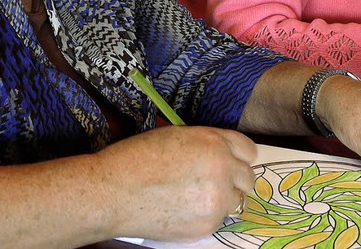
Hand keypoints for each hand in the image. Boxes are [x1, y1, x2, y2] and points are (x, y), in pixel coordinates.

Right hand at [97, 126, 256, 240]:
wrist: (113, 192)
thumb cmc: (137, 158)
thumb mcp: (177, 135)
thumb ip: (206, 143)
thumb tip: (222, 154)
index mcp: (214, 141)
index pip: (248, 150)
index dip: (238, 157)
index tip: (231, 163)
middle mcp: (222, 168)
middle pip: (247, 177)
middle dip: (233, 180)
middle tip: (211, 183)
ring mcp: (217, 199)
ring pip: (236, 201)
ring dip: (223, 199)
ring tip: (195, 197)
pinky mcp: (207, 224)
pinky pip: (219, 220)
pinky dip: (206, 216)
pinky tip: (183, 210)